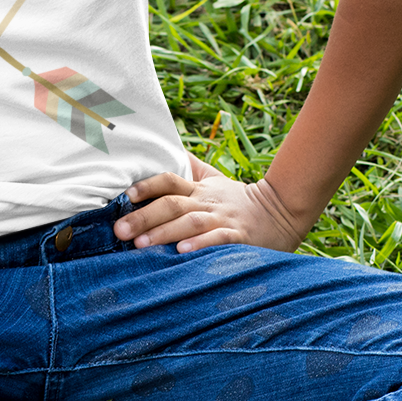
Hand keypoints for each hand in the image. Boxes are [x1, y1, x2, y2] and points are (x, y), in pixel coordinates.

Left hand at [114, 155, 306, 252]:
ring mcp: (222, 219)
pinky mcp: (239, 237)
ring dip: (164, 232)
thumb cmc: (236, 199)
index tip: (124, 196)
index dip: (146, 186)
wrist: (282, 213)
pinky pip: (218, 239)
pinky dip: (200, 244)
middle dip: (144, 216)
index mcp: (198, 189)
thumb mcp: (213, 179)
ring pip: (190, 222)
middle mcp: (206, 202)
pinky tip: (182, 252)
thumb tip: (161, 149)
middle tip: (119, 230)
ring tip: (140, 243)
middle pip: (172, 204)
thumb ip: (188, 168)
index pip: (168, 180)